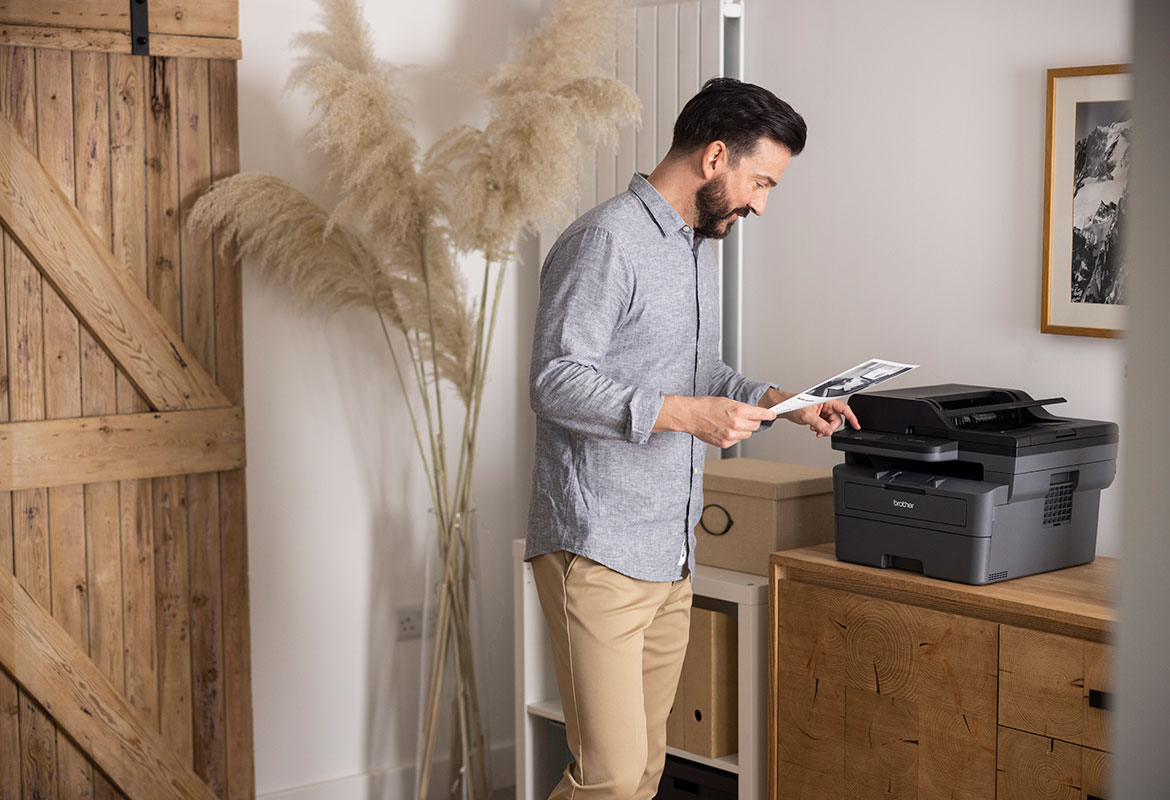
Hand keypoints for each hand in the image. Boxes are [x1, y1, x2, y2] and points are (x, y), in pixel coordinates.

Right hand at [655, 395, 776, 447]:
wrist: (691, 416)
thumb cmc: (706, 406)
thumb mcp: (727, 401)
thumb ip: (742, 407)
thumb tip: (754, 413)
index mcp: (738, 410)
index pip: (761, 414)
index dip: (768, 414)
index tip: (772, 415)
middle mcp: (736, 424)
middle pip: (756, 425)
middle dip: (753, 421)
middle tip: (745, 417)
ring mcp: (731, 435)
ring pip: (747, 434)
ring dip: (744, 429)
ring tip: (731, 423)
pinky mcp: (725, 443)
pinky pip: (737, 440)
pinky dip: (734, 435)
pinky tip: (725, 429)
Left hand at [760, 389, 859, 437]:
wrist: (784, 408)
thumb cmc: (793, 405)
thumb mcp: (807, 415)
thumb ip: (819, 424)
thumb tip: (828, 431)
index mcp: (827, 400)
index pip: (844, 409)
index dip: (852, 417)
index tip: (857, 426)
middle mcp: (827, 405)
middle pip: (837, 419)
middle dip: (830, 427)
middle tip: (822, 432)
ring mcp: (823, 411)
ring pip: (831, 423)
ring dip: (824, 429)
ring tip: (814, 429)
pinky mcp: (819, 416)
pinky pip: (825, 425)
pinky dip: (821, 429)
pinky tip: (813, 428)